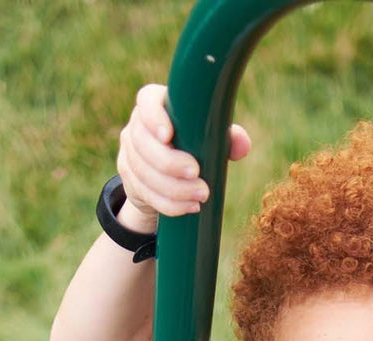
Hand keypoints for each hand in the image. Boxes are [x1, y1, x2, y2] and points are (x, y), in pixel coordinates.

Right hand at [116, 83, 251, 222]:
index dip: (154, 117)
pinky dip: (169, 204)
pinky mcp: (129, 179)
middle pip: (142, 141)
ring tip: (201, 196)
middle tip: (196, 174)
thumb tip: (242, 144)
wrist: (167, 182)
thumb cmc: (195, 151)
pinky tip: (190, 207)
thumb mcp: (211, 142)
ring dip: (173, 188)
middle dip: (169, 161)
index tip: (168, 135)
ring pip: (142, 170)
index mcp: (156, 108)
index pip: (146, 101)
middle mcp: (137, 127)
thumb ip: (227, 139)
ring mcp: (129, 153)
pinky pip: (145, 193)